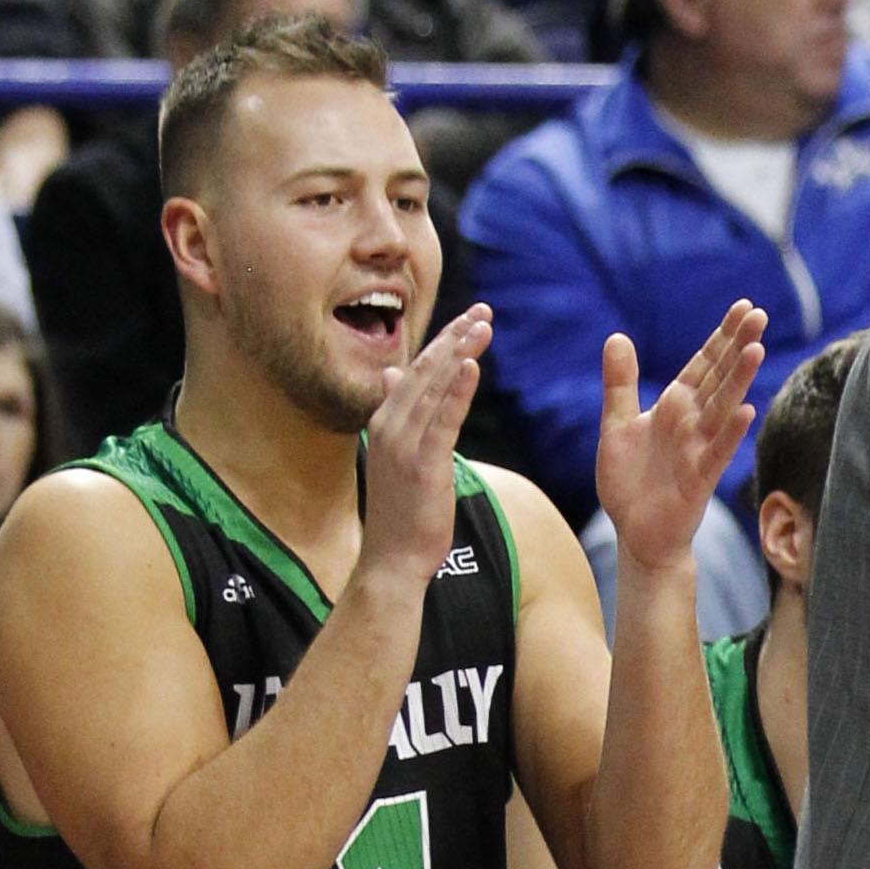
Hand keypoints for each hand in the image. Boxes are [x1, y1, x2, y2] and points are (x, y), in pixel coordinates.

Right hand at [356, 306, 491, 588]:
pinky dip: (457, 390)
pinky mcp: (424, 464)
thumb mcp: (396, 452)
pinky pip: (443, 420)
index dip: (444, 341)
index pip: (418, 370)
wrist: (391, 559)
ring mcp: (404, 444)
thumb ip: (399, 411)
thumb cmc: (401, 510)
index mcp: (386, 420)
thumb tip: (395, 373)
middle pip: (427, 370)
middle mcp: (390, 425)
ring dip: (460, 352)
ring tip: (484, 324)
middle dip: (456, 336)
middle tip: (484, 309)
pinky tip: (473, 365)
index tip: (470, 316)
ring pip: (434, 387)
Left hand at [594, 301, 765, 572]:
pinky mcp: (699, 478)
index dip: (722, 336)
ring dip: (740, 379)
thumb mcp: (616, 424)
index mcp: (676, 406)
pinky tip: (747, 410)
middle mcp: (692, 422)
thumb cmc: (631, 482)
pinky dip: (732, 432)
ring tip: (756, 348)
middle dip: (738, 345)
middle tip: (759, 314)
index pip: (704, 363)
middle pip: (719, 377)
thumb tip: (617, 336)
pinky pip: (718, 452)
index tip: (743, 307)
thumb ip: (620, 382)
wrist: (635, 533)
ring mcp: (699, 448)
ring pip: (724, 407)